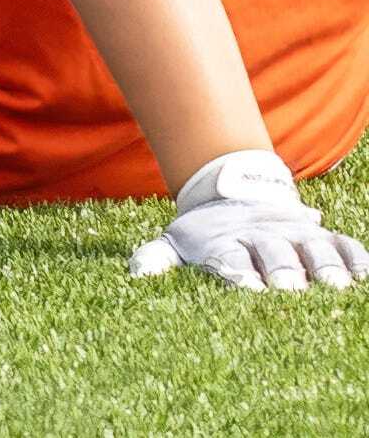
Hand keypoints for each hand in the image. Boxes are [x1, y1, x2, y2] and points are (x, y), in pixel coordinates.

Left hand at [133, 150, 368, 287]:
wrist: (237, 194)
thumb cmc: (206, 235)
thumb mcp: (177, 241)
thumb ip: (158, 257)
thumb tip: (136, 272)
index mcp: (227, 240)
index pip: (231, 256)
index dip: (238, 270)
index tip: (247, 288)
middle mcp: (264, 236)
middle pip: (275, 253)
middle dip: (283, 270)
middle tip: (291, 288)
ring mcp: (296, 233)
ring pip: (314, 247)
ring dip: (324, 265)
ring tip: (335, 285)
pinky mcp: (323, 234)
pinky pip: (345, 244)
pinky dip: (356, 258)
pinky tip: (364, 275)